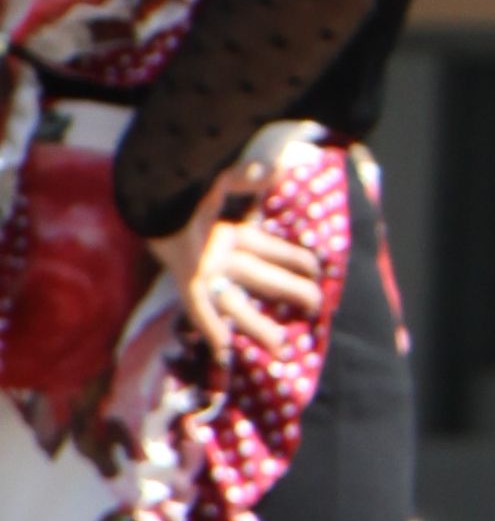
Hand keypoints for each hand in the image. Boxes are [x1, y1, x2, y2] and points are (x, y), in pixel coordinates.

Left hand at [151, 190, 325, 361]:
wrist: (151, 194)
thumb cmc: (184, 185)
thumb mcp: (222, 179)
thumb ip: (249, 178)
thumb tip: (277, 169)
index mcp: (231, 234)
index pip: (272, 249)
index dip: (294, 259)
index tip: (316, 269)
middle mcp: (222, 256)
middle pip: (264, 278)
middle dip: (291, 291)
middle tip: (316, 304)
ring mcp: (206, 271)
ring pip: (237, 303)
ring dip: (256, 325)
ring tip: (279, 345)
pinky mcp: (187, 280)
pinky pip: (200, 308)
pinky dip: (210, 327)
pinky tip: (221, 350)